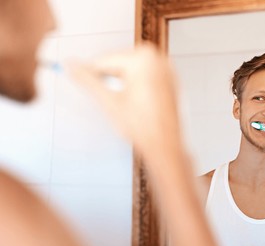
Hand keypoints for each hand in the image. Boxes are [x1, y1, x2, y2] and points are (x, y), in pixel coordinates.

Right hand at [69, 42, 181, 157]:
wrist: (165, 146)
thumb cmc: (144, 128)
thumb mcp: (109, 101)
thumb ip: (87, 81)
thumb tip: (71, 67)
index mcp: (144, 59)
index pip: (106, 60)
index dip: (89, 71)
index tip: (74, 73)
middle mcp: (159, 59)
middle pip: (120, 63)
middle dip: (107, 77)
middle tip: (98, 93)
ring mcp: (167, 70)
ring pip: (132, 70)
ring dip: (120, 81)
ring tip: (119, 102)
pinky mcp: (171, 81)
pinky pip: (146, 76)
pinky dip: (135, 85)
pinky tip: (132, 102)